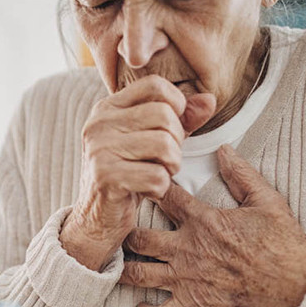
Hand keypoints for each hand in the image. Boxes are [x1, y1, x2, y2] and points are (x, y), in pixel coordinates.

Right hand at [60, 75, 215, 270]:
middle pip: (164, 115)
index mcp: (108, 108)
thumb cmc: (128, 177)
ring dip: (171, 166)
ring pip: (164, 145)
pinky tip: (147, 191)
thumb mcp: (153, 143)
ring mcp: (99, 149)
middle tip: (164, 161)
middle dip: (176, 142)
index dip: (176, 106)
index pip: (155, 86)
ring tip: (158, 174)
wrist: (95, 221)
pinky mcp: (105, 176)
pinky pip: (156, 176)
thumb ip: (181, 119)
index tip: (171, 130)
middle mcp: (99, 123)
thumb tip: (210, 100)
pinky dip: (161, 188)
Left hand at [119, 144, 305, 306]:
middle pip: (138, 238)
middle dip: (124, 232)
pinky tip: (141, 305)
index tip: (139, 183)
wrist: (295, 290)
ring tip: (117, 262)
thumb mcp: (267, 201)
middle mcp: (188, 249)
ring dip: (124, 268)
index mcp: (204, 221)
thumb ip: (242, 175)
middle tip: (118, 228)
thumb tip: (224, 150)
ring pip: (138, 274)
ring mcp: (186, 280)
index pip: (164, 197)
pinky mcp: (192, 306)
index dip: (148, 187)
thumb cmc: (284, 246)